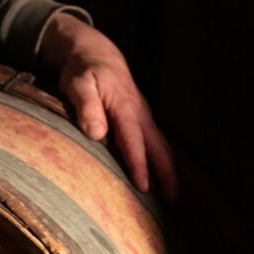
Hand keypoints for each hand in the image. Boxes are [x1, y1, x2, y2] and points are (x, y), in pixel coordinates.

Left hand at [38, 15, 176, 199]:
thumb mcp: (78, 83)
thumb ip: (86, 106)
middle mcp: (140, 113)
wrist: (96, 53)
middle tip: (173, 200)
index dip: (139, 164)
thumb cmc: (83, 70)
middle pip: (157, 146)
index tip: (144, 187)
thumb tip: (96, 132)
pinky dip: (163, 159)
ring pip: (160, 145)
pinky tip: (164, 176)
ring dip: (169, 169)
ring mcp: (143, 115)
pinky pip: (156, 142)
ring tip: (174, 195)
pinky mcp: (141, 118)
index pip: (133, 141)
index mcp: (124, 107)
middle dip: (166, 173)